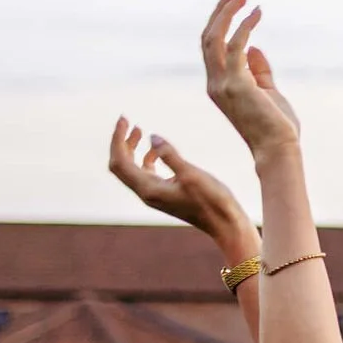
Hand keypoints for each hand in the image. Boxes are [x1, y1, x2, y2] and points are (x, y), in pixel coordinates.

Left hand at [108, 120, 254, 251]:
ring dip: (131, 149)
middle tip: (127, 121)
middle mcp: (147, 193)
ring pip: (132, 169)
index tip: (123, 119)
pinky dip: (145, 158)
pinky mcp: (164, 194)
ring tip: (138, 130)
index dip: (118, 139)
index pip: (120, 162)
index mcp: (149, 189)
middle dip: (120, 143)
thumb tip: (152, 136)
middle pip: (120, 166)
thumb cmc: (211, 201)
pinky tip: (155, 150)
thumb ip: (170, 155)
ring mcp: (155, 195)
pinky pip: (146, 174)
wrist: (225, 224)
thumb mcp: (191, 174)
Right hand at [199, 0, 301, 159]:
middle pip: (208, 37)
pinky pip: (236, 46)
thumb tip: (253, 47)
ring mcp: (222, 84)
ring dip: (228, 12)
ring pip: (214, 38)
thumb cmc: (275, 126)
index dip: (220, 20)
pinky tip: (257, 12)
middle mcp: (214, 82)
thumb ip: (258, 70)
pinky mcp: (237, 84)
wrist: (278, 149)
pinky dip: (245, 26)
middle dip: (220, 9)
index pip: (211, 46)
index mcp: (218, 84)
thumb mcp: (266, 92)